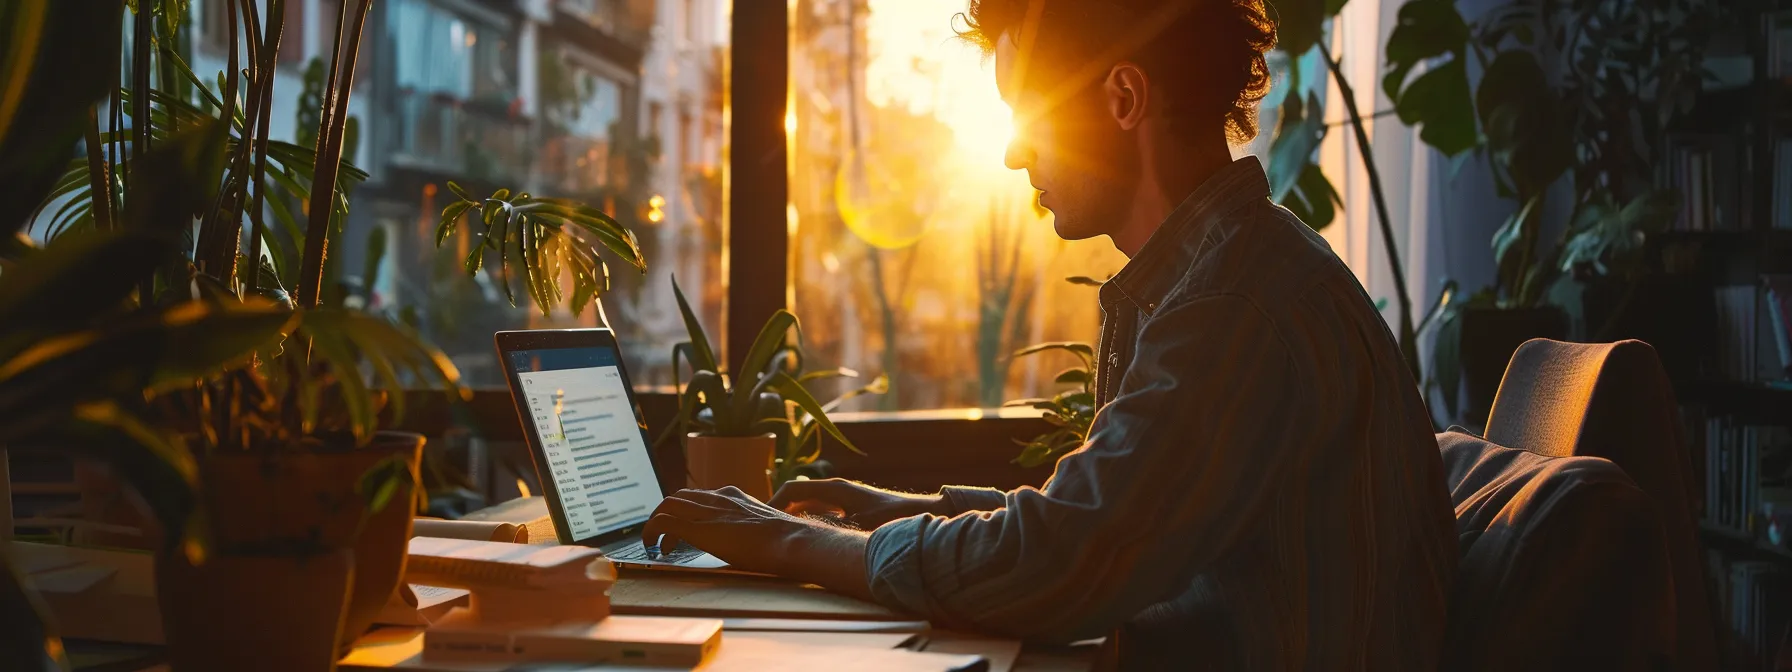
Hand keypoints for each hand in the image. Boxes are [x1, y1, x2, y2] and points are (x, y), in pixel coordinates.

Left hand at [642, 486, 873, 599]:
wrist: (790, 541)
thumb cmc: (785, 541)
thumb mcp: (764, 527)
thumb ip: (753, 528)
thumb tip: (758, 544)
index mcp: (733, 496)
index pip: (700, 495)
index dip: (687, 509)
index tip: (684, 525)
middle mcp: (717, 498)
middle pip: (679, 496)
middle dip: (666, 514)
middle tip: (664, 535)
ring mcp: (707, 511)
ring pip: (667, 504)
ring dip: (655, 523)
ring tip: (656, 543)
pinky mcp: (698, 528)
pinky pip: (663, 522)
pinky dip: (652, 532)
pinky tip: (656, 549)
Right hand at [768, 478, 949, 528]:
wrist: (922, 514)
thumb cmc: (893, 519)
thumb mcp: (856, 527)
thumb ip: (828, 530)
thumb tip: (801, 535)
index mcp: (834, 489)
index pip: (792, 489)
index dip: (773, 504)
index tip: (761, 522)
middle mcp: (837, 489)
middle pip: (797, 496)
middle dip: (779, 511)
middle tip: (763, 530)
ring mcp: (844, 497)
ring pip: (809, 504)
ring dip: (794, 517)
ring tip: (780, 535)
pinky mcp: (852, 507)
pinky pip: (822, 511)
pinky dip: (809, 521)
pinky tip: (808, 538)